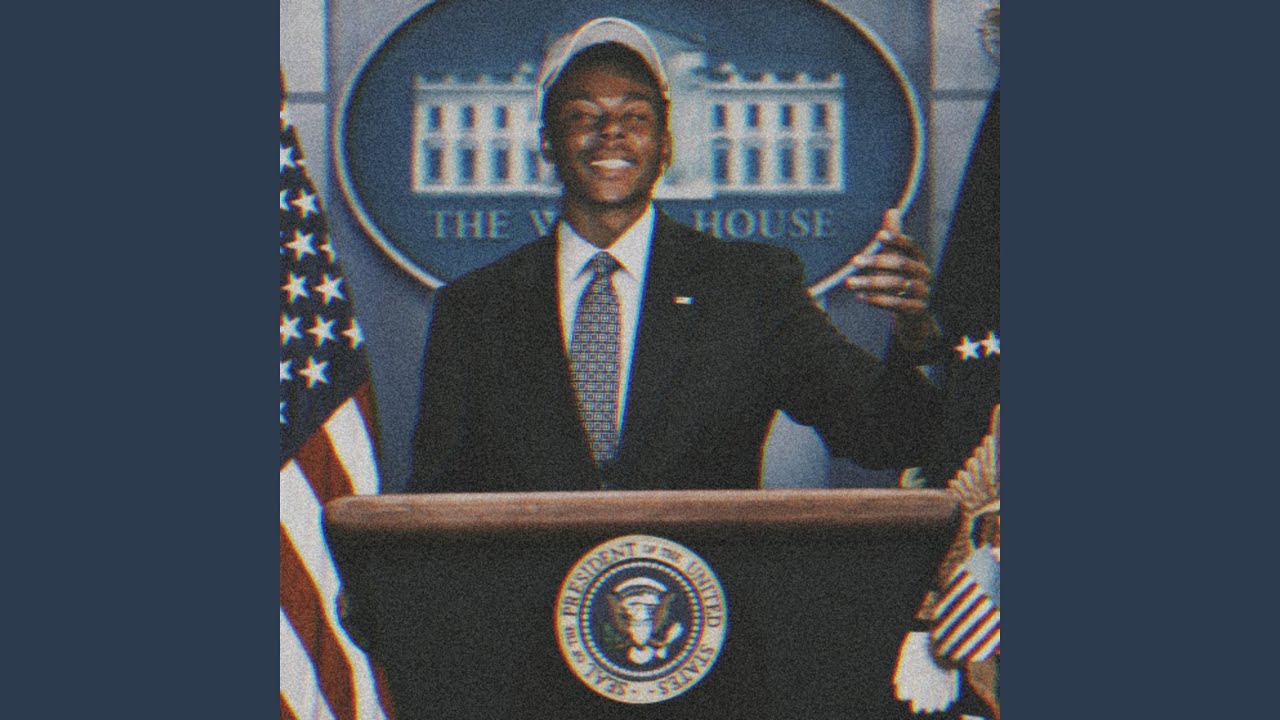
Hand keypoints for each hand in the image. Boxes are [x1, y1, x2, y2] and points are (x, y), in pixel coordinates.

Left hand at [844, 208, 936, 348]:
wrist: (916, 314)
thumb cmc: (904, 280)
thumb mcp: (899, 259)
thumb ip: (894, 238)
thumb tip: (891, 210)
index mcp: (920, 259)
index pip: (910, 245)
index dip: (896, 239)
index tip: (878, 235)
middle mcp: (924, 274)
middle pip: (901, 265)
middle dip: (876, 262)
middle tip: (853, 261)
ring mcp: (923, 292)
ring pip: (896, 285)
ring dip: (870, 283)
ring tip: (848, 282)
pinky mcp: (917, 310)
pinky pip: (896, 304)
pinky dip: (877, 300)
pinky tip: (859, 297)